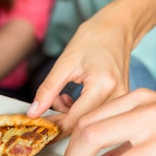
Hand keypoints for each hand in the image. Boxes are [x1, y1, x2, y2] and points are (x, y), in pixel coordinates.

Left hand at [27, 11, 131, 134]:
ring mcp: (122, 101)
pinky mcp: (121, 102)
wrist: (117, 29)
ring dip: (68, 115)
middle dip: (60, 120)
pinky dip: (78, 112)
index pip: (75, 121)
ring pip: (88, 122)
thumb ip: (48, 90)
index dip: (54, 127)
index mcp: (103, 86)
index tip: (37, 125)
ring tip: (60, 97)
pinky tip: (71, 99)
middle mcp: (117, 97)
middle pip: (83, 125)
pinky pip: (95, 116)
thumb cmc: (92, 40)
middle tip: (48, 105)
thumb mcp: (64, 63)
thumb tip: (33, 113)